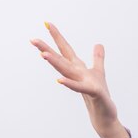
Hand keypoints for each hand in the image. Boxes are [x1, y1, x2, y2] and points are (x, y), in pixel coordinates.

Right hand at [31, 22, 128, 137]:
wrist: (104, 114)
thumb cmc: (99, 94)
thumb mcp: (99, 72)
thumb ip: (98, 58)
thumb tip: (98, 44)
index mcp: (78, 68)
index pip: (66, 50)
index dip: (57, 37)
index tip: (47, 23)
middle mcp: (77, 74)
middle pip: (61, 59)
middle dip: (47, 49)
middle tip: (32, 39)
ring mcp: (83, 83)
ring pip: (66, 71)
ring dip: (55, 63)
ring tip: (43, 54)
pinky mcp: (92, 92)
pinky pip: (79, 87)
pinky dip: (69, 84)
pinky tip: (59, 80)